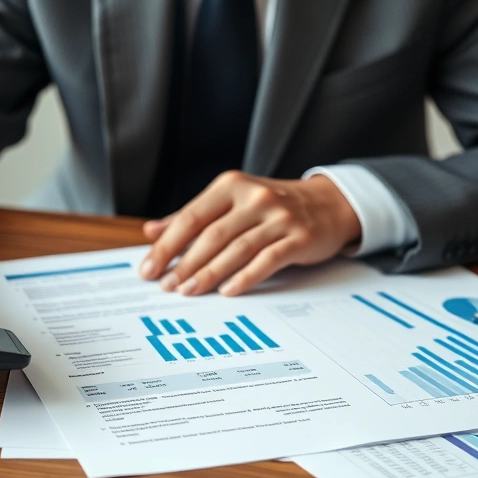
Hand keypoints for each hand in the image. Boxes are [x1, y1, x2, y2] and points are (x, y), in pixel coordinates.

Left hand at [138, 171, 361, 295]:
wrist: (329, 203)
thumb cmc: (272, 206)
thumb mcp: (232, 201)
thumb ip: (192, 216)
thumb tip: (151, 231)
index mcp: (232, 185)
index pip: (191, 217)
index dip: (167, 245)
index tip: (149, 268)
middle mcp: (255, 197)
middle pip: (211, 235)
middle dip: (184, 264)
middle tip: (167, 286)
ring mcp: (279, 218)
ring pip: (236, 249)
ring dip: (209, 274)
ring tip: (188, 291)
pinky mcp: (299, 238)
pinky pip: (267, 260)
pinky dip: (245, 277)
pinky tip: (227, 291)